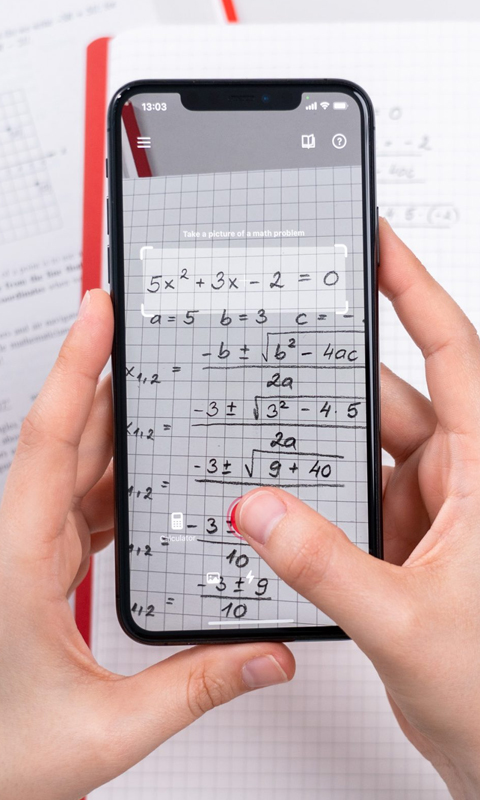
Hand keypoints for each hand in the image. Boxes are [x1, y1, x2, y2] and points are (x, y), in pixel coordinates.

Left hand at [0, 290, 294, 799]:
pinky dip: (117, 482)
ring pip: (76, 468)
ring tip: (169, 399)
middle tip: (160, 340)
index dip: (74, 368)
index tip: (95, 314)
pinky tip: (153, 480)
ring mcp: (28, 548)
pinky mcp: (40, 561)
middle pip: (71, 441)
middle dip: (113, 384)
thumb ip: (197, 687)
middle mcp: (19, 542)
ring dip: (118, 432)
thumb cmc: (4, 755)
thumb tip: (268, 655)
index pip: (49, 442)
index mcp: (19, 562)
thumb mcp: (108, 728)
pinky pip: (81, 502)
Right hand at [230, 220, 479, 799]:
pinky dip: (317, 492)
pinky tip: (283, 496)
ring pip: (367, 448)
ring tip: (265, 431)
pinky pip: (353, 492)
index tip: (379, 242)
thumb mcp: (404, 623)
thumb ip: (325, 565)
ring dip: (320, 447)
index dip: (416, 290)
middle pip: (394, 399)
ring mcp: (430, 509)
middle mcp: (459, 480)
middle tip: (283, 343)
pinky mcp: (404, 539)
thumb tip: (260, 510)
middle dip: (336, 380)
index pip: (454, 354)